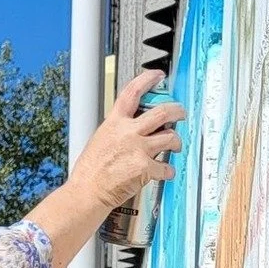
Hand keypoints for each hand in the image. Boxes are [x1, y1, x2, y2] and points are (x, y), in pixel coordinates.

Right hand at [67, 72, 184, 220]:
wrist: (87, 191)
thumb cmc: (90, 171)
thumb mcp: (100, 139)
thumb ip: (118, 131)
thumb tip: (134, 129)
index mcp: (115, 123)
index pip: (132, 92)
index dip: (147, 80)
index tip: (157, 76)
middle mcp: (128, 132)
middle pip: (162, 112)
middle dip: (177, 111)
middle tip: (181, 113)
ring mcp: (138, 149)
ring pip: (170, 137)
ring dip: (177, 142)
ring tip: (176, 146)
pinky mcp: (145, 167)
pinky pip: (166, 167)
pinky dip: (168, 171)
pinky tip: (166, 172)